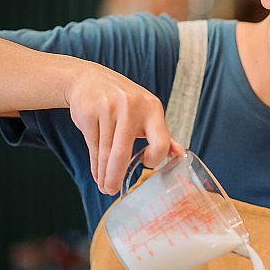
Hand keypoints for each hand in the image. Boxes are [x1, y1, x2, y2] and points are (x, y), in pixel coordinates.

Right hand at [65, 60, 181, 194]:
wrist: (90, 79)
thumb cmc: (125, 102)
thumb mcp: (147, 112)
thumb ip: (162, 134)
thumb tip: (179, 155)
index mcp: (153, 108)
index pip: (160, 142)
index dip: (154, 159)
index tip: (144, 165)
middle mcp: (132, 107)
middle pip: (123, 153)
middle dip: (117, 176)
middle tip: (113, 190)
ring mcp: (108, 109)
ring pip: (106, 153)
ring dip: (104, 174)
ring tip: (104, 186)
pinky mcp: (89, 113)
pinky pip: (93, 147)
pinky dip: (95, 165)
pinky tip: (97, 173)